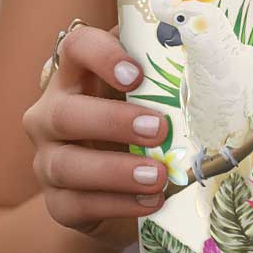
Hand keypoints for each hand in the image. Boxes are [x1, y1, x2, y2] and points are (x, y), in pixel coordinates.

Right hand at [22, 22, 169, 247]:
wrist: (122, 188)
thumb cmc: (140, 124)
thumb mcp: (150, 94)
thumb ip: (164, 74)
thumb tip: (205, 55)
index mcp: (75, 75)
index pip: (75, 47)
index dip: (102, 56)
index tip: (137, 74)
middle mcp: (51, 114)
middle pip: (65, 112)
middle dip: (114, 121)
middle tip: (160, 128)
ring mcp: (48, 160)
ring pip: (66, 164)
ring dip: (116, 170)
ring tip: (159, 176)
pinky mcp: (56, 202)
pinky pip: (77, 205)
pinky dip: (118, 204)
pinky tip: (151, 201)